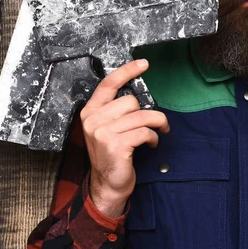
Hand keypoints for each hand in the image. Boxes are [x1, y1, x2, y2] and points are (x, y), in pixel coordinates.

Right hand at [80, 59, 169, 217]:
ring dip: (156, 124)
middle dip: (147, 112)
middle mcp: (93, 120)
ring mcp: (103, 133)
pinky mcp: (116, 145)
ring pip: (142, 116)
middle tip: (151, 124)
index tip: (144, 64)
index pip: (108, 83)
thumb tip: (137, 95)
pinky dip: (153, 137)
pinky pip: (145, 132)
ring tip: (157, 132)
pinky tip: (151, 143)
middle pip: (131, 101)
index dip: (127, 71)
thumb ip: (115, 110)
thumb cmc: (111, 154)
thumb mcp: (106, 128)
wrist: (107, 184)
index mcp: (90, 112)